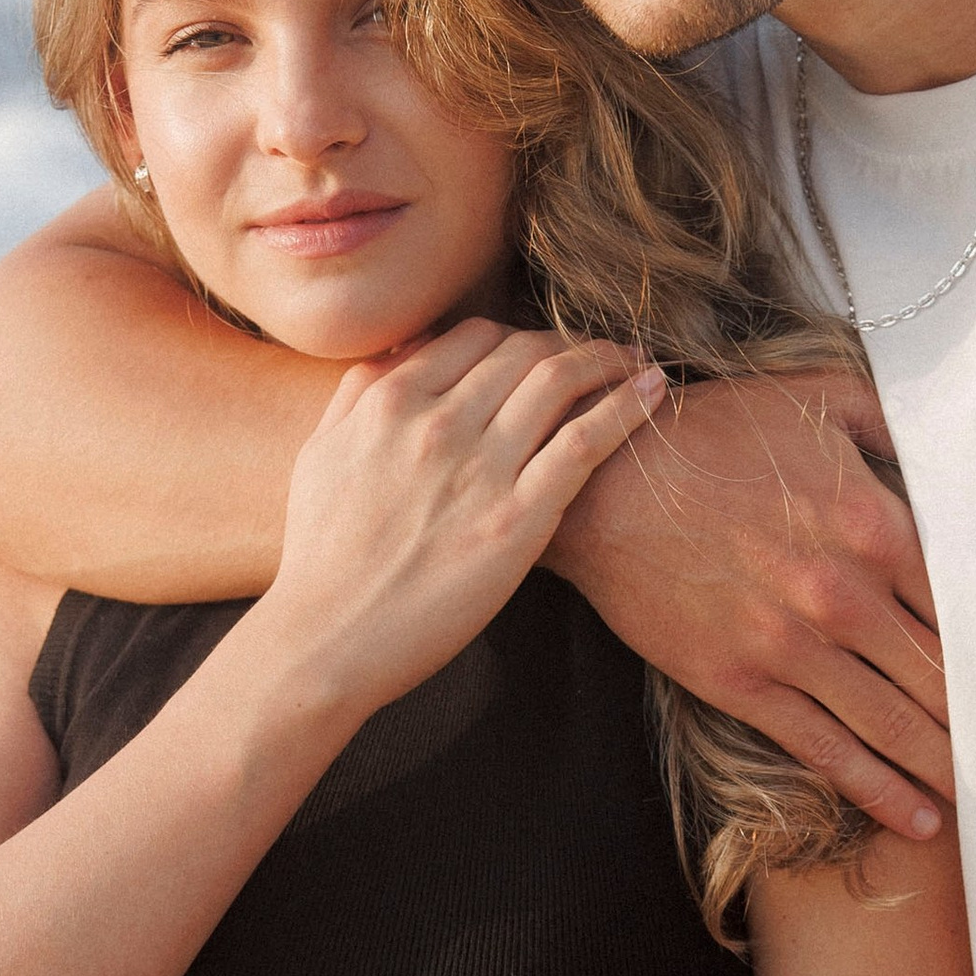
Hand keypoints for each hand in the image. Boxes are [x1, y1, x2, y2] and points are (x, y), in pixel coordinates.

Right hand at [257, 322, 665, 715]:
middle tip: (601, 354)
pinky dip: (627, 406)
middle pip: (523, 351)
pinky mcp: (518, 519)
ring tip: (637, 364)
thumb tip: (398, 353)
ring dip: (608, 360)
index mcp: (391, 403)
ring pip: (560, 380)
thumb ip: (356, 395)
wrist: (326, 638)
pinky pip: (585, 441)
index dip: (517, 338)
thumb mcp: (320, 456)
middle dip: (569, 343)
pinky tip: (655, 391)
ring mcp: (481, 469)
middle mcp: (438, 422)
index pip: (474, 336)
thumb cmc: (321, 557)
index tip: (541, 352)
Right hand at [549, 370, 950, 839]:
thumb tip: (951, 446)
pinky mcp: (742, 684)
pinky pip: (826, 751)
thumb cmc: (711, 434)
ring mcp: (791, 646)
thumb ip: (894, 425)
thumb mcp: (817, 399)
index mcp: (874, 523)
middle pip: (942, 675)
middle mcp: (843, 594)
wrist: (602, 484)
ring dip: (945, 766)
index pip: (967, 602)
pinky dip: (879, 791)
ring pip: (893, 725)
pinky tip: (917, 818)